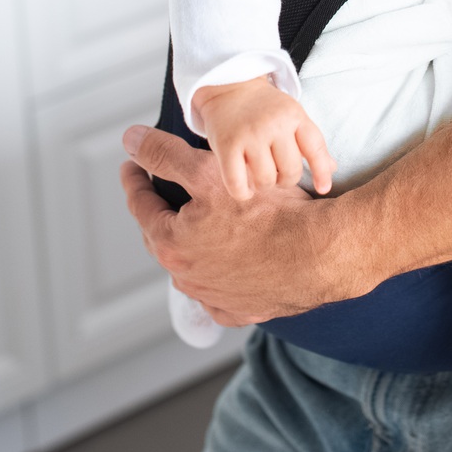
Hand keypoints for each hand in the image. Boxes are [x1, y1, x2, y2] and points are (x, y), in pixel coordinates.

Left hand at [121, 125, 375, 324]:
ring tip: (198, 224)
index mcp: (171, 244)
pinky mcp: (241, 310)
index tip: (133, 166)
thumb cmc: (270, 212)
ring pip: (190, 266)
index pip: (141, 204)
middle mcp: (186, 278)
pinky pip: (220, 291)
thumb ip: (166, 155)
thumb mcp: (210, 171)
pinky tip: (227, 259)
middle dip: (160, 213)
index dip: (136, 179)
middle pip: (162, 237)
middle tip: (163, 194)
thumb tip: (131, 141)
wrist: (320, 254)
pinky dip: (218, 274)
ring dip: (189, 245)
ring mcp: (213, 298)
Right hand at [192, 78, 336, 198]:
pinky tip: (245, 188)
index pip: (314, 148)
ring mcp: (249, 135)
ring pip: (265, 180)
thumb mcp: (293, 115)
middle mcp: (273, 124)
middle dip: (285, 179)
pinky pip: (237, 183)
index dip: (321, 172)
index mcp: (293, 115)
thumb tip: (332, 169)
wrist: (229, 86)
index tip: (323, 189)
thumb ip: (311, 142)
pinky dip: (243, 193)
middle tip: (276, 172)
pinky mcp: (226, 146)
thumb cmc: (265, 107)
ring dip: (264, 185)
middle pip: (290, 171)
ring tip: (259, 174)